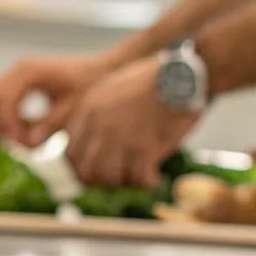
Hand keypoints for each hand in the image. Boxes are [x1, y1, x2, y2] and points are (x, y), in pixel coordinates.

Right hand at [0, 54, 108, 146]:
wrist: (97, 70)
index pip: (2, 99)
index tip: (20, 144)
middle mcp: (15, 70)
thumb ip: (52, 124)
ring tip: (16, 142)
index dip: (7, 125)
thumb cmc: (88, 86)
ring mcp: (12, 76)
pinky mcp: (12, 85)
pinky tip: (18, 135)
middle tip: (13, 146)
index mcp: (29, 72)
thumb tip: (30, 142)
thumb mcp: (74, 107)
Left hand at [65, 56, 199, 186]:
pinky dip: (147, 182)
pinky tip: (155, 177)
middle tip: (120, 177)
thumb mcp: (114, 85)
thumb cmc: (155, 77)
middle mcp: (100, 126)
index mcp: (89, 109)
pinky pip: (137, 179)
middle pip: (85, 170)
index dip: (84, 166)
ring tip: (139, 176)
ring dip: (124, 181)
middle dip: (101, 179)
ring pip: (108, 178)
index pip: (71, 152)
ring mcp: (120, 138)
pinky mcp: (144, 149)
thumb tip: (97, 137)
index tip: (99, 169)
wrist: (183, 74)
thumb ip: (99, 111)